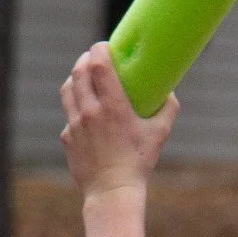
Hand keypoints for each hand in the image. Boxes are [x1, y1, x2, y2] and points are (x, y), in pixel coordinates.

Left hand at [60, 43, 179, 198]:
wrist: (112, 191)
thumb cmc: (138, 162)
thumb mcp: (159, 134)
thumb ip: (168, 109)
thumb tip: (170, 93)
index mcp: (112, 106)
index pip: (98, 65)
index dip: (98, 50)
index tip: (104, 45)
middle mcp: (89, 112)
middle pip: (79, 72)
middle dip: (85, 59)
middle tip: (93, 56)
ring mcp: (74, 125)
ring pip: (68, 90)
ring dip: (75, 78)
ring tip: (83, 75)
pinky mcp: (67, 138)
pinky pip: (68, 115)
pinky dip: (75, 106)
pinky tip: (84, 109)